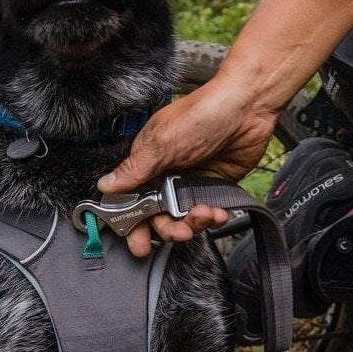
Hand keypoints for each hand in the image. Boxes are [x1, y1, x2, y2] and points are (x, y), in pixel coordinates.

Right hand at [98, 72, 279, 255]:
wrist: (247, 108)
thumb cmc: (201, 115)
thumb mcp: (162, 143)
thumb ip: (135, 169)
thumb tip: (105, 186)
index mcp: (147, 164)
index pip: (132, 202)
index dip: (133, 225)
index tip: (140, 244)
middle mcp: (166, 176)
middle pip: (158, 217)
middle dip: (168, 230)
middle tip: (180, 233)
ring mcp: (190, 183)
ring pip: (184, 219)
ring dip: (193, 224)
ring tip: (204, 214)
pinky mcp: (213, 188)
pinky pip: (208, 214)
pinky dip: (212, 218)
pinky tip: (218, 212)